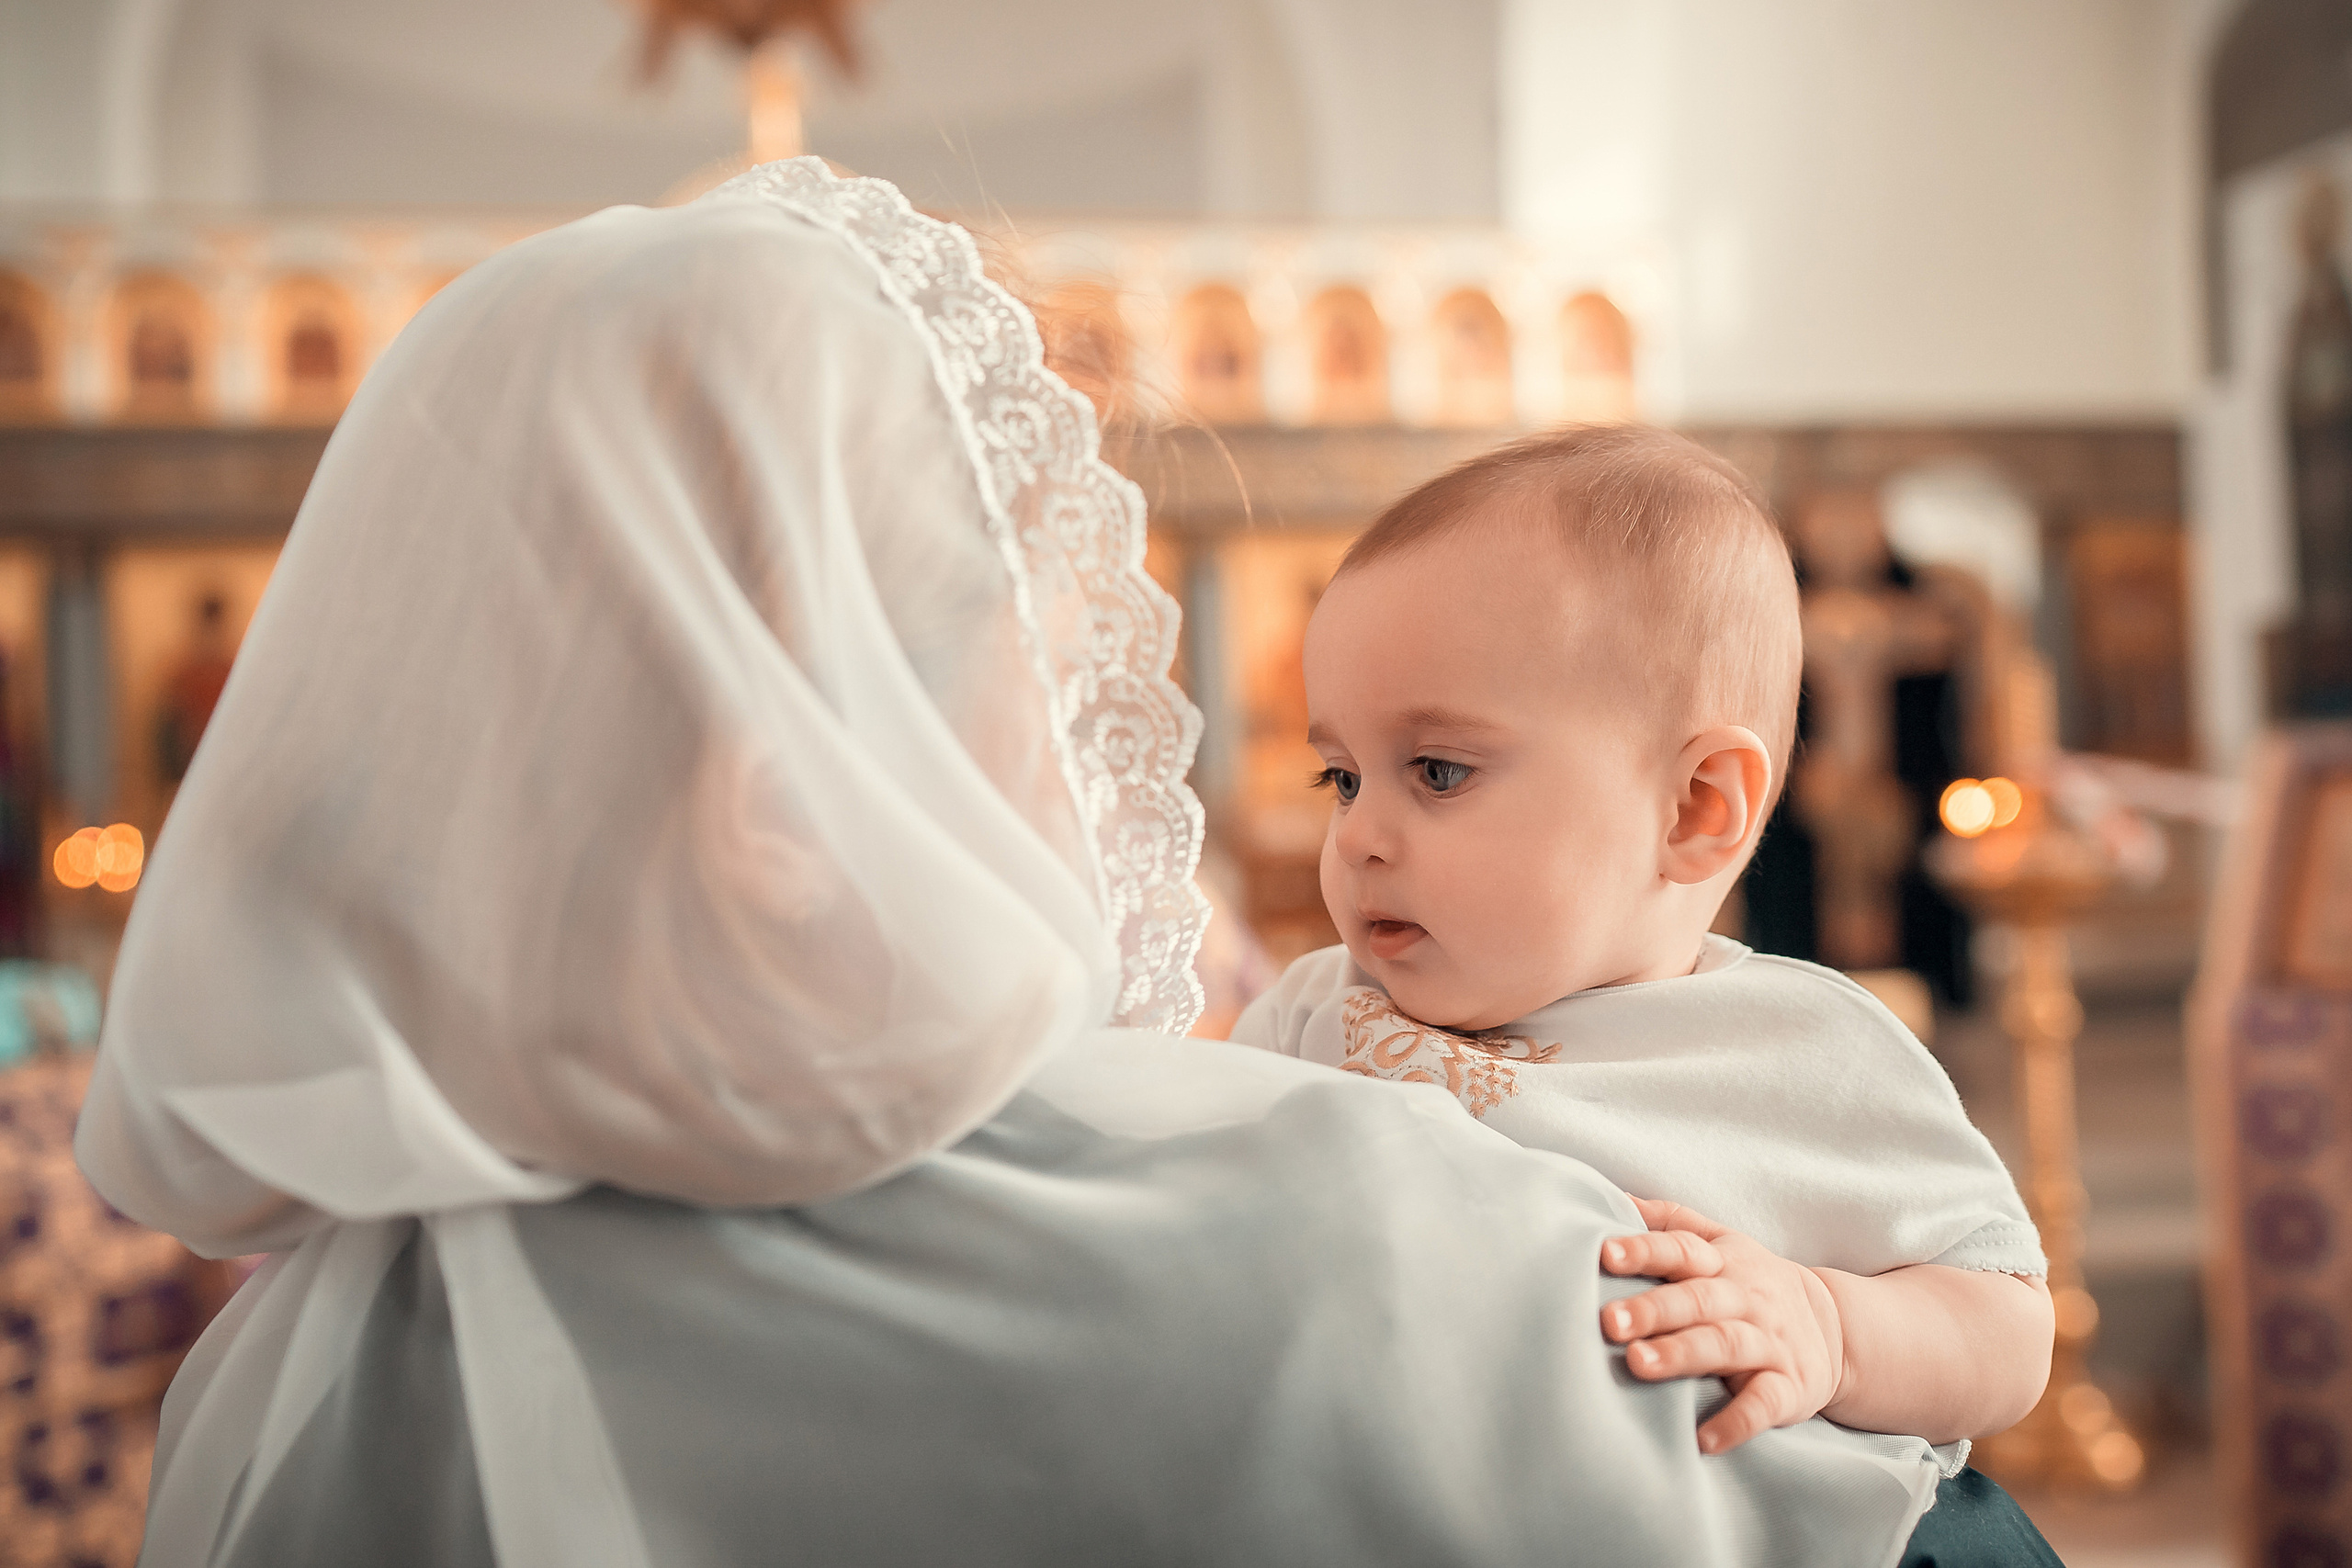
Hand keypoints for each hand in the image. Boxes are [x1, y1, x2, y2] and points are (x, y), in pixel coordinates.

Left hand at [1598, 1197, 1843, 1454]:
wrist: (1835, 1329)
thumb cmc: (1753, 1283)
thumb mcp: (1722, 1242)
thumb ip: (1671, 1220)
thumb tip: (1612, 1196)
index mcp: (1724, 1262)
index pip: (1681, 1249)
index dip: (1645, 1250)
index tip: (1605, 1254)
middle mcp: (1746, 1298)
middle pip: (1698, 1298)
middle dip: (1654, 1308)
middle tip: (1610, 1321)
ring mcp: (1769, 1343)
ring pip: (1725, 1344)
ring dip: (1682, 1355)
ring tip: (1639, 1365)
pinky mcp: (1789, 1388)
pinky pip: (1764, 1404)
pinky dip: (1737, 1422)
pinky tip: (1704, 1440)